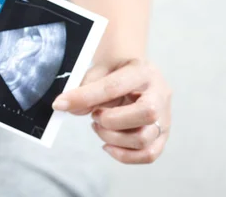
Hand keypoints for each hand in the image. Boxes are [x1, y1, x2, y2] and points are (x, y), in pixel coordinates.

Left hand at [52, 59, 171, 163]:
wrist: (133, 72)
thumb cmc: (115, 71)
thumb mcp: (99, 70)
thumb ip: (85, 87)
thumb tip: (71, 108)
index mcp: (143, 71)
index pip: (114, 86)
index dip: (84, 97)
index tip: (60, 103)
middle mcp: (160, 94)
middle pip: (145, 114)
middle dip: (110, 121)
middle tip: (94, 116)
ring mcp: (165, 116)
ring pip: (144, 138)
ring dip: (113, 137)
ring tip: (99, 126)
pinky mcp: (162, 135)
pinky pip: (148, 154)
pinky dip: (123, 155)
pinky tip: (108, 144)